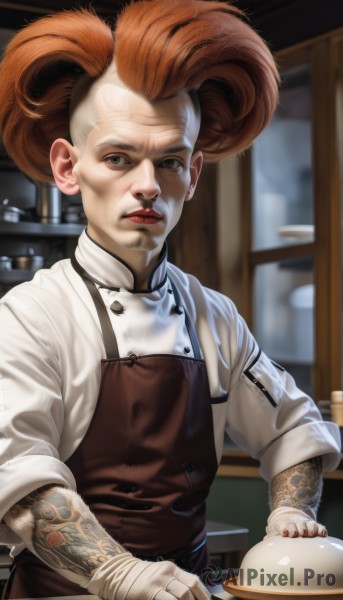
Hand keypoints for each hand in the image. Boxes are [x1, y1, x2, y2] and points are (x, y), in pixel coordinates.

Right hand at [87, 551, 210, 599]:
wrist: (117, 573)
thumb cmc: (140, 579)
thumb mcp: (160, 576)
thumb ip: (175, 584)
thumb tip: (191, 597)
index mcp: (172, 569)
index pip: (194, 582)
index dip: (203, 596)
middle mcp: (166, 573)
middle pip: (189, 591)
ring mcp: (157, 582)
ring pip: (181, 597)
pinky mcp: (148, 592)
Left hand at [265, 506, 326, 537]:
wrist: (290, 518)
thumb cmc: (282, 530)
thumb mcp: (275, 531)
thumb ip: (271, 537)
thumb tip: (264, 543)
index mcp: (285, 525)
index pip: (284, 525)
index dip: (285, 529)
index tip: (285, 533)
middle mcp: (296, 523)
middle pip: (298, 524)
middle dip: (298, 528)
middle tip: (299, 533)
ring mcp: (306, 524)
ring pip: (309, 524)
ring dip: (310, 528)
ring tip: (310, 534)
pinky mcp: (314, 526)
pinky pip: (319, 527)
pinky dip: (321, 530)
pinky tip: (322, 534)